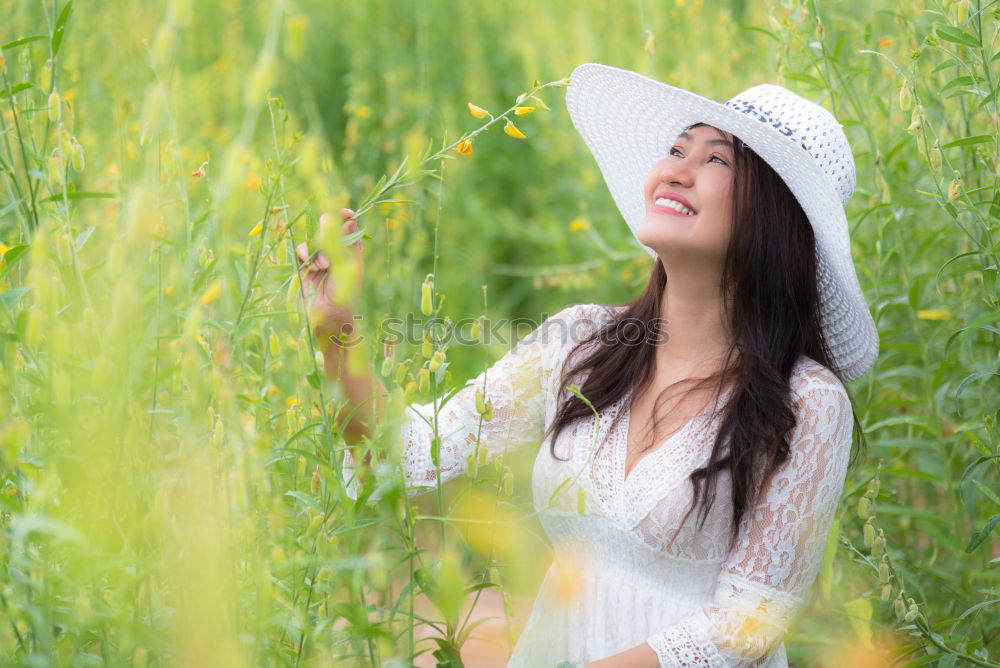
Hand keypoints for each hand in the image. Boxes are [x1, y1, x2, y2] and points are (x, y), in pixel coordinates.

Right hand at [294, 208, 364, 344]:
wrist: (329, 317)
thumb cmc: (345, 294)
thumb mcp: (350, 267)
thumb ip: (347, 243)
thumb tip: (349, 219)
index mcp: (351, 252)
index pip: (349, 228)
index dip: (346, 218)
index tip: (346, 212)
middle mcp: (335, 253)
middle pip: (329, 230)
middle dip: (328, 230)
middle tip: (328, 227)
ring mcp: (319, 259)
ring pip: (313, 240)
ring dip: (318, 250)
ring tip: (324, 266)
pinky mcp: (304, 267)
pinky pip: (302, 251)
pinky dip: (305, 254)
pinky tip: (311, 266)